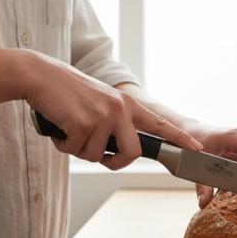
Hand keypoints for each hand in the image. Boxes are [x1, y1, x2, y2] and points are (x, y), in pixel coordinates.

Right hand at [22, 52, 203, 168]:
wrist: (40, 75)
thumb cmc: (66, 93)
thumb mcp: (99, 103)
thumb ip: (113, 123)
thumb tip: (116, 152)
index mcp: (126, 104)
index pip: (159, 124)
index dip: (178, 138)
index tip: (196, 149)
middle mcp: (120, 109)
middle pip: (132, 153)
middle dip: (114, 162)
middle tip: (100, 157)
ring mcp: (104, 115)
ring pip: (98, 156)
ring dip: (79, 149)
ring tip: (70, 128)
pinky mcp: (85, 123)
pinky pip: (77, 151)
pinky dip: (64, 145)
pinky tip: (60, 127)